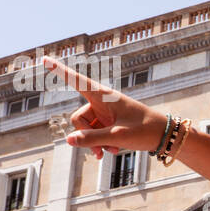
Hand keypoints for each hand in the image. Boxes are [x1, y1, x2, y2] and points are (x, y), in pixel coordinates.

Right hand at [42, 55, 168, 159]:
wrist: (165, 136)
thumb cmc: (145, 130)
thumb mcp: (117, 137)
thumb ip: (91, 139)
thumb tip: (68, 140)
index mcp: (104, 96)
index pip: (77, 82)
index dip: (59, 71)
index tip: (44, 59)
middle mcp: (102, 102)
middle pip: (78, 119)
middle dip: (86, 136)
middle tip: (100, 152)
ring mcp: (105, 113)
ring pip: (86, 129)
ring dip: (95, 143)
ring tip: (111, 151)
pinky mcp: (109, 123)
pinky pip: (95, 134)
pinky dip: (101, 143)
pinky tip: (111, 151)